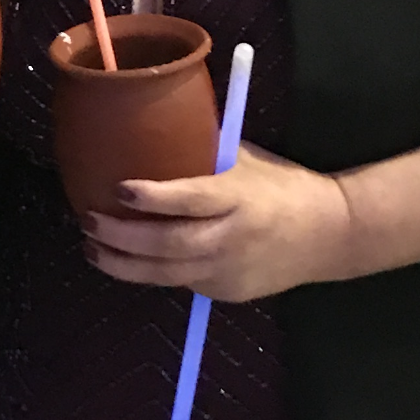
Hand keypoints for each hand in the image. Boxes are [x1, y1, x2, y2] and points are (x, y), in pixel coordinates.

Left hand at [85, 142, 351, 300]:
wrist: (330, 235)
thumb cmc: (282, 187)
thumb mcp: (246, 160)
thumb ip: (205, 152)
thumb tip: (154, 126)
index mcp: (237, 198)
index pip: (190, 200)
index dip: (153, 197)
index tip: (121, 188)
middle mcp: (230, 238)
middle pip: (167, 244)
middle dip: (121, 237)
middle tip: (89, 222)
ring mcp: (227, 271)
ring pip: (165, 274)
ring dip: (123, 264)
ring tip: (94, 249)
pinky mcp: (226, 293)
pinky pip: (181, 283)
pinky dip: (153, 272)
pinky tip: (131, 260)